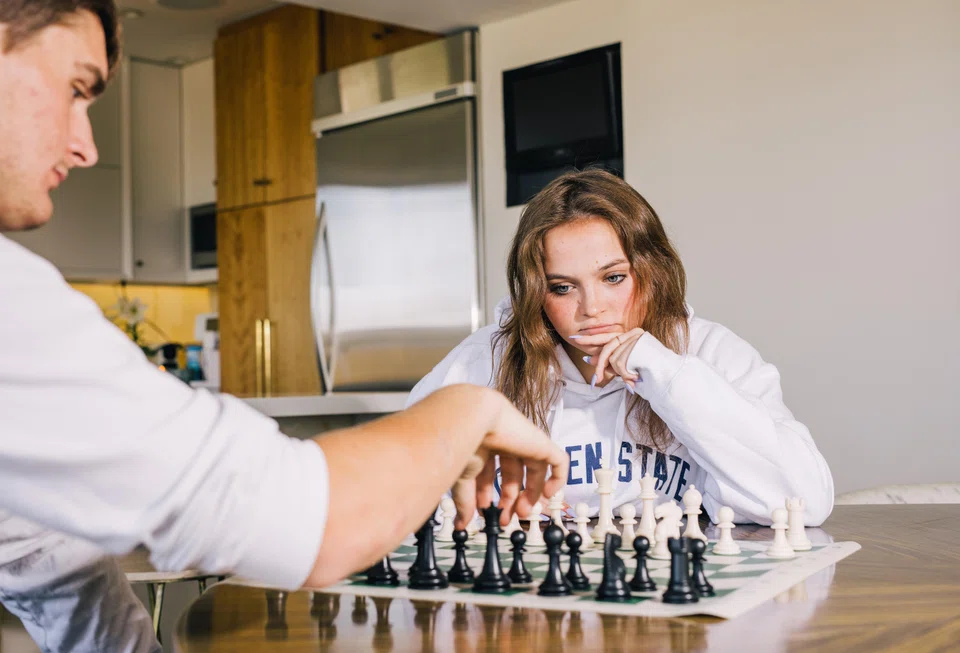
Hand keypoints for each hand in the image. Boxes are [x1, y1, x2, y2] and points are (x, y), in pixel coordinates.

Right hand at [451, 391, 567, 529]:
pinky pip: (558, 461)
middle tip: (505, 518)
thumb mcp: (462, 477)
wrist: (474, 419)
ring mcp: (524, 441)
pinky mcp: (541, 443)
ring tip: (522, 513)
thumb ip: (465, 501)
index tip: (484, 513)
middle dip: (509, 499)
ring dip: (530, 495)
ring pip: (534, 471)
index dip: (487, 494)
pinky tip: (546, 495)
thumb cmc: (463, 442)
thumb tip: (463, 523)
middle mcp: (504, 442)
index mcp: (484, 445)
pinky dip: (557, 479)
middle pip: (512, 474)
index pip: (489, 472)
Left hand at [572, 327, 644, 385]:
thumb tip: (588, 359)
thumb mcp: (624, 368)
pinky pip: (619, 361)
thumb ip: (609, 362)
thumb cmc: (648, 375)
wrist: (668, 379)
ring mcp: (636, 337)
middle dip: (598, 358)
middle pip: (608, 345)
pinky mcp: (638, 343)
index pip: (608, 337)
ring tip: (632, 378)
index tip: (575, 339)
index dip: (591, 340)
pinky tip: (635, 376)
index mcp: (631, 337)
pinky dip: (624, 373)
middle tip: (587, 365)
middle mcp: (634, 334)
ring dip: (619, 372)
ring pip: (612, 357)